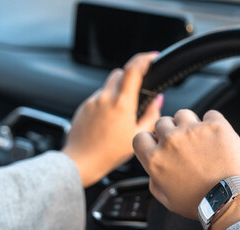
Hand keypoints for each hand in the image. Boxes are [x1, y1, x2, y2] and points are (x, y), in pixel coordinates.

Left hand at [63, 52, 162, 186]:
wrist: (81, 162)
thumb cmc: (109, 154)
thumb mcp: (137, 135)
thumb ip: (151, 115)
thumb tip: (158, 100)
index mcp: (121, 104)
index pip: (133, 70)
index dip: (144, 59)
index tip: (152, 57)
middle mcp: (105, 98)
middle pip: (119, 72)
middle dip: (130, 77)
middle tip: (137, 92)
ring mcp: (92, 101)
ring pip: (108, 86)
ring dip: (117, 92)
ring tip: (120, 115)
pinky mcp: (83, 107)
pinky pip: (98, 98)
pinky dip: (106, 103)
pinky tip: (107, 121)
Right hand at [133, 110, 239, 229]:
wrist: (232, 199)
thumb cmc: (202, 203)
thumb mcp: (167, 199)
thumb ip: (155, 181)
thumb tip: (154, 170)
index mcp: (155, 159)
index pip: (140, 137)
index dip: (151, 141)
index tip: (160, 145)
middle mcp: (170, 140)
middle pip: (162, 123)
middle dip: (171, 132)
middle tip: (185, 147)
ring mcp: (192, 130)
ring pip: (183, 114)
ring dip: (189, 124)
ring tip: (201, 140)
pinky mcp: (215, 125)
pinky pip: (210, 115)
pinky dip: (212, 124)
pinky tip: (217, 138)